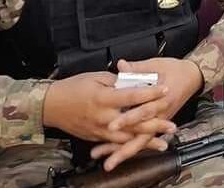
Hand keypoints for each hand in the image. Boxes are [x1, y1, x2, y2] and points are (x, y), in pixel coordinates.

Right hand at [42, 72, 174, 146]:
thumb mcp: (95, 77)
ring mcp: (99, 130)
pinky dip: (130, 146)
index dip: (150, 93)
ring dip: (146, 141)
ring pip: (127, 138)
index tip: (166, 90)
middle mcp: (103, 117)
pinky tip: (142, 146)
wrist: (50, 106)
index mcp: (104, 98)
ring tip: (163, 142)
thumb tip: (134, 80)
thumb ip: (117, 80)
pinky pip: (116, 144)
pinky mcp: (96, 138)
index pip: (132, 96)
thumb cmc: (72, 88)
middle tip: (172, 124)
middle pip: (134, 123)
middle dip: (155, 124)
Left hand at [91, 58, 203, 170]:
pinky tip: (119, 154)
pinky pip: (145, 138)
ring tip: (111, 161)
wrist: (193, 76)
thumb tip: (121, 66)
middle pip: (144, 132)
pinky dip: (132, 147)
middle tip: (108, 151)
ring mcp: (161, 120)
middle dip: (125, 144)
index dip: (128, 119)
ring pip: (144, 140)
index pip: (144, 110)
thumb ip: (138, 68)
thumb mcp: (157, 64)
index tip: (112, 125)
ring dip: (127, 151)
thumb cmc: (176, 70)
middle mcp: (163, 112)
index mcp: (163, 96)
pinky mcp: (159, 123)